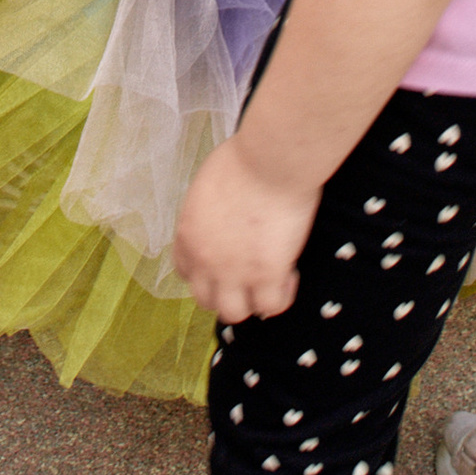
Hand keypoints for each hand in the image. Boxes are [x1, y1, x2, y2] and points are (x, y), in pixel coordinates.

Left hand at [173, 133, 317, 324]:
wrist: (269, 161)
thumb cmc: (242, 160)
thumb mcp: (207, 187)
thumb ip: (207, 215)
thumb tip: (222, 220)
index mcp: (188, 236)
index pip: (185, 272)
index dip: (205, 272)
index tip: (223, 263)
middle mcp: (205, 261)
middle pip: (206, 299)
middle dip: (225, 291)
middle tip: (247, 275)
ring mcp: (235, 273)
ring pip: (234, 313)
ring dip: (250, 300)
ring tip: (269, 280)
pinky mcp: (267, 276)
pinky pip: (271, 306)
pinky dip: (281, 295)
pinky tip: (289, 273)